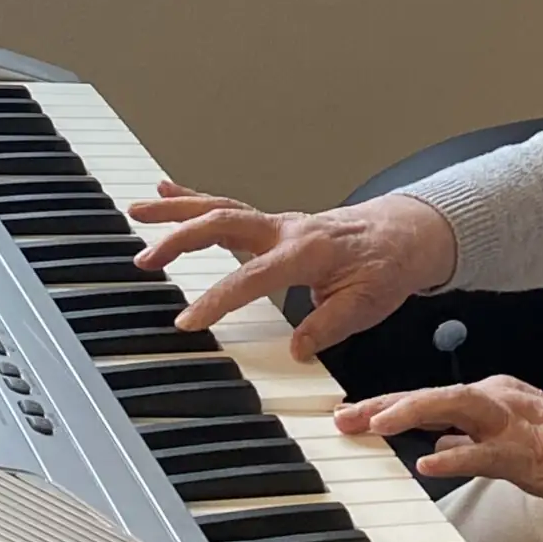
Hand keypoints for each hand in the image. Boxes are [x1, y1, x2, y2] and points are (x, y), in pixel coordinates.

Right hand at [130, 182, 459, 358]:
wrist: (405, 234)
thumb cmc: (387, 266)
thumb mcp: (367, 304)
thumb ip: (329, 325)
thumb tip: (297, 349)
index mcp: (307, 251)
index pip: (252, 276)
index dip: (218, 298)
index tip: (188, 319)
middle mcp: (287, 230)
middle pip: (224, 224)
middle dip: (180, 240)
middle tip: (145, 260)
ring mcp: (278, 223)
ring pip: (220, 209)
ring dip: (177, 210)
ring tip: (137, 212)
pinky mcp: (274, 224)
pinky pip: (229, 208)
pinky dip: (195, 199)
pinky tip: (166, 192)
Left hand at [335, 376, 542, 508]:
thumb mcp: (504, 440)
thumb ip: (468, 440)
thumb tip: (434, 448)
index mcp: (490, 396)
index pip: (428, 398)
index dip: (386, 405)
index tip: (349, 414)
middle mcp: (496, 400)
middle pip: (431, 395)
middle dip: (384, 404)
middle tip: (343, 416)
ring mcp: (511, 424)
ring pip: (455, 408)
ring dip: (414, 412)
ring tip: (377, 423)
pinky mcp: (526, 452)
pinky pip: (485, 453)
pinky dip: (456, 456)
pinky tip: (429, 465)